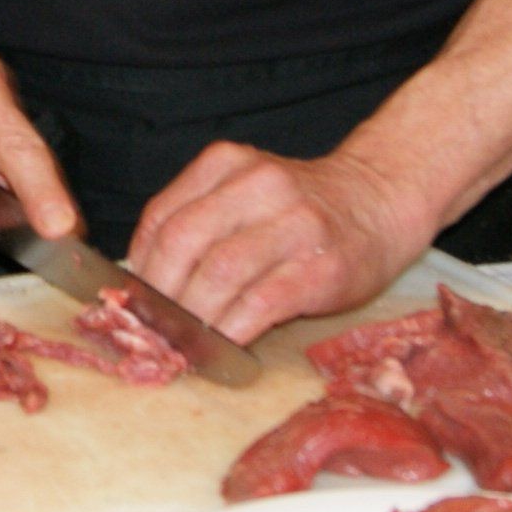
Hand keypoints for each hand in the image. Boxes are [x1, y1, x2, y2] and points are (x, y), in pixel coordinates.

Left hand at [124, 142, 426, 345]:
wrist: (381, 202)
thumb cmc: (303, 210)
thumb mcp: (245, 193)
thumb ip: (199, 222)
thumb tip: (144, 282)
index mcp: (226, 163)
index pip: (161, 217)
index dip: (139, 266)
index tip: (130, 300)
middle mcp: (258, 184)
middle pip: (182, 244)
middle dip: (159, 295)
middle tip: (153, 329)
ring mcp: (293, 223)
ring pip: (218, 274)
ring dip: (193, 318)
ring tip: (185, 343)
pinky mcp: (322, 266)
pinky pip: (262, 302)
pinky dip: (234, 330)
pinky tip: (225, 347)